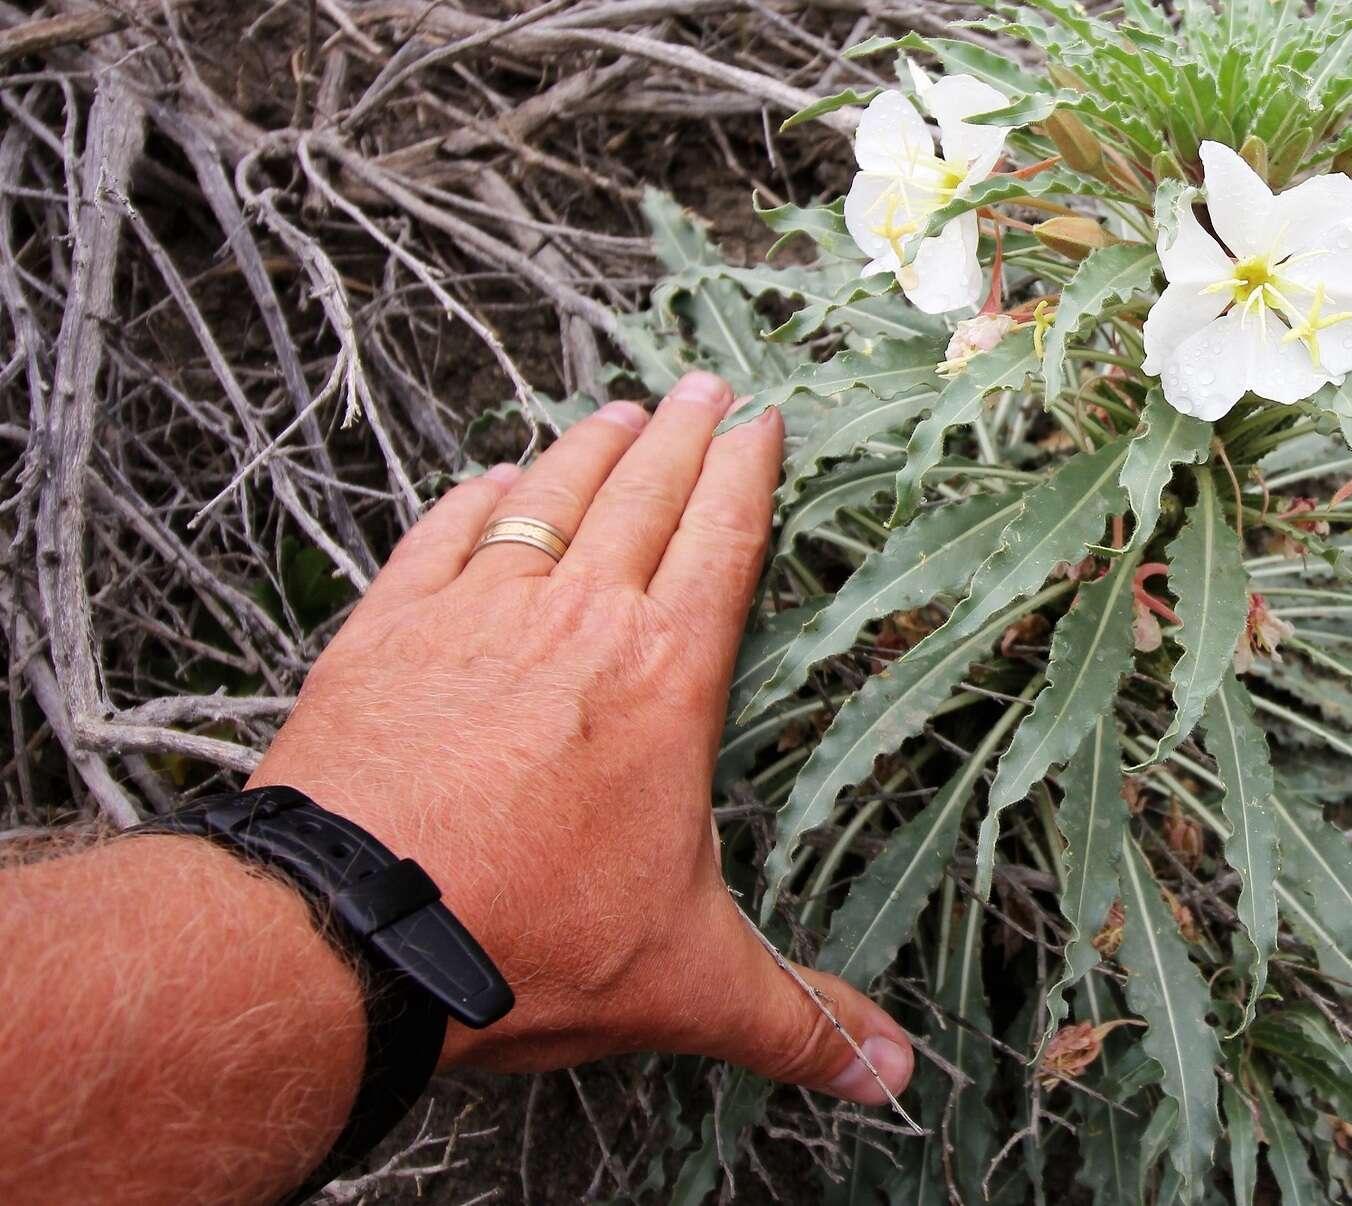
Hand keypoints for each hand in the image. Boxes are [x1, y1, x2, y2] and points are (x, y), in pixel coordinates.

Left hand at [248, 374, 913, 1104]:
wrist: (350, 932)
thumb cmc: (523, 940)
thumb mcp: (686, 984)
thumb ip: (799, 1020)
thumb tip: (892, 1076)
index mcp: (664, 679)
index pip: (722, 542)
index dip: (746, 472)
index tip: (761, 420)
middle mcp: (578, 621)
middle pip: (643, 494)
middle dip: (682, 433)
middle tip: (704, 383)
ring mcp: (475, 614)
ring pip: (546, 496)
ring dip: (586, 447)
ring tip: (616, 410)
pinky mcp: (387, 631)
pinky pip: (441, 535)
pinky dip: (472, 498)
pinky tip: (487, 479)